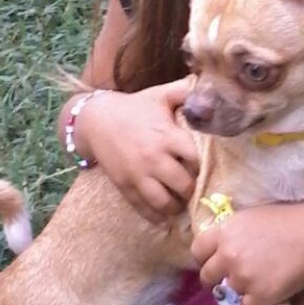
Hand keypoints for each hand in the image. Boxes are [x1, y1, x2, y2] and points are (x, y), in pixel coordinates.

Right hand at [85, 78, 198, 224]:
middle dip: (192, 189)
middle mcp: (153, 158)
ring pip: (164, 202)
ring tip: (181, 204)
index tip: (204, 167)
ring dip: (176, 207)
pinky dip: (155, 217)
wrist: (96, 120)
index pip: (195, 159)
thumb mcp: (159, 95)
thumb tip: (207, 85)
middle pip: (183, 185)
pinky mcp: (124, 186)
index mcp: (166, 136)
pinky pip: (143, 208)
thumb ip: (184, 91)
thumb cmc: (133, 107)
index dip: (203, 165)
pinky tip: (164, 218)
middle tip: (196, 188)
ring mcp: (138, 175)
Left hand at [190, 202, 303, 304]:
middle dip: (218, 279)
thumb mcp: (252, 216)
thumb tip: (217, 246)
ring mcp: (241, 278)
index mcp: (224, 231)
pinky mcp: (257, 298)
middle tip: (236, 277)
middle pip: (206, 277)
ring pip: (226, 295)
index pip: (197, 251)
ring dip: (238, 293)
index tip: (218, 261)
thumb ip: (231, 232)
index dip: (207, 258)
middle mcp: (227, 255)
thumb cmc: (290, 222)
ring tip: (256, 285)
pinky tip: (267, 294)